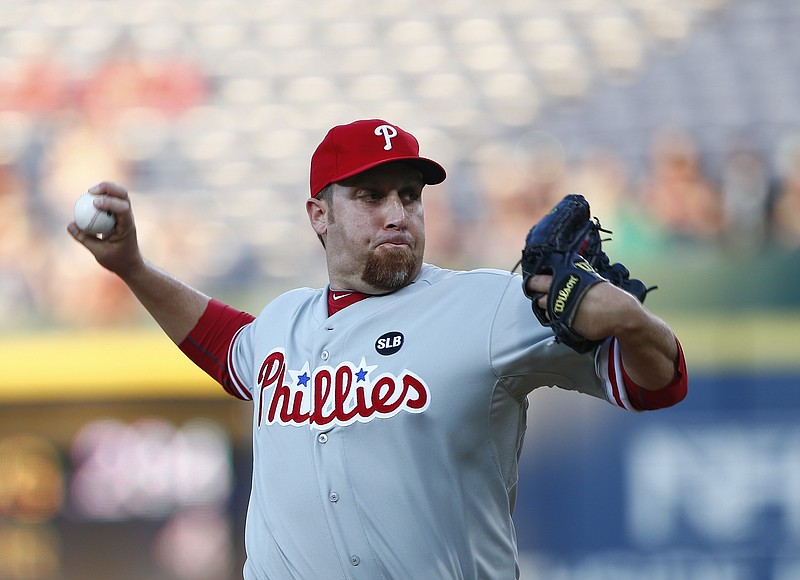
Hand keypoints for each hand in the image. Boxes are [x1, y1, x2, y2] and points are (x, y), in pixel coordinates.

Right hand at [67, 182, 143, 278]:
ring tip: (89, 193)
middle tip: (90, 191)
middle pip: (123, 194)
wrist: (129, 263)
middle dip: (108, 188)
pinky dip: (101, 197)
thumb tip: (70, 224)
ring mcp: (125, 214)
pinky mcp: (119, 214)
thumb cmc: (117, 260)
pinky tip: (89, 200)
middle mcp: (128, 217)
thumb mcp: (99, 252)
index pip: (123, 209)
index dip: (109, 202)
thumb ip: (84, 238)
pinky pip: (111, 200)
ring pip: (119, 194)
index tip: (94, 203)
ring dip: (105, 189)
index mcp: (127, 227)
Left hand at [526, 273, 678, 389]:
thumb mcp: (592, 281)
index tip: (532, 280)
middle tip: (532, 290)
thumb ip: (577, 280)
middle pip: (536, 288)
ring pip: (543, 305)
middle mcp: (561, 290)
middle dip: (532, 289)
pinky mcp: (564, 322)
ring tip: (553, 304)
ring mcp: (561, 306)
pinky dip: (555, 317)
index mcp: (568, 276)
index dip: (535, 279)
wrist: (621, 314)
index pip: (541, 276)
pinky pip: (554, 319)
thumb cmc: (610, 297)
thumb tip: (567, 277)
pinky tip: (561, 315)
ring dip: (545, 305)